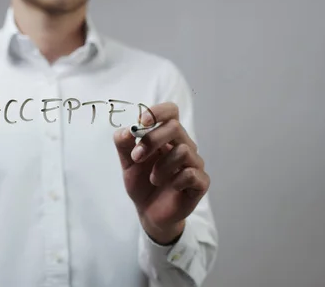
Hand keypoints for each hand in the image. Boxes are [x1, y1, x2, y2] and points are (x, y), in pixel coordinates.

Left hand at [113, 102, 210, 244]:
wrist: (149, 212)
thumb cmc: (141, 183)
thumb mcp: (127, 163)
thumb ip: (123, 144)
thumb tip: (127, 130)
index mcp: (167, 137)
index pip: (171, 111)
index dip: (158, 112)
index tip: (141, 122)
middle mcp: (184, 145)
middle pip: (175, 127)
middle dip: (152, 140)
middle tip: (136, 157)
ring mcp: (194, 163)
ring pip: (183, 150)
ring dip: (161, 166)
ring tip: (153, 179)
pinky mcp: (201, 182)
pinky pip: (191, 173)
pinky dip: (175, 180)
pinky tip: (169, 187)